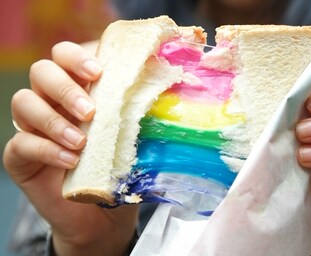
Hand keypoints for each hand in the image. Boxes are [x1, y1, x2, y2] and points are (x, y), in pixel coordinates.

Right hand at [2, 41, 137, 255]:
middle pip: (41, 72)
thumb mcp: (132, 138)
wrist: (101, 215)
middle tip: (91, 112)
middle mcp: (51, 102)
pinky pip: (21, 143)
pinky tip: (70, 160)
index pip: (65, 56)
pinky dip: (46, 149)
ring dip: (54, 119)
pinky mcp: (21, 157)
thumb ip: (136, 114)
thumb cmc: (118, 169)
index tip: (98, 73)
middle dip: (65, 88)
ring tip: (82, 141)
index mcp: (78, 89)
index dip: (76, 57)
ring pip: (24, 102)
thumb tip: (162, 94)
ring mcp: (33, 128)